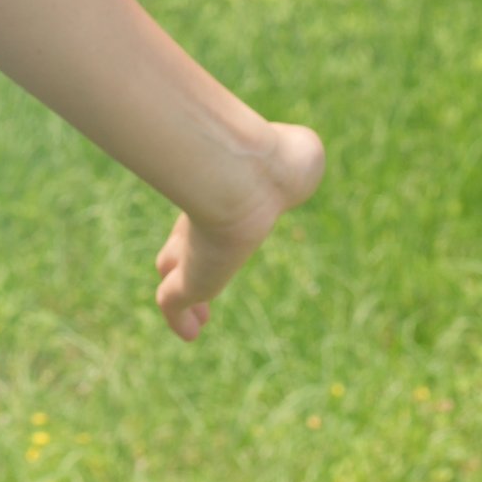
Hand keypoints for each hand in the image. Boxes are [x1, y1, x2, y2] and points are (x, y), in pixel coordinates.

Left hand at [155, 118, 324, 340]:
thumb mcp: (301, 154)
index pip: (206, 213)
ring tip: (196, 318)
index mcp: (224, 194)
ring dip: (183, 295)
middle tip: (181, 271)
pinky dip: (179, 320)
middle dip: (181, 257)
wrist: (249, 178)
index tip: (213, 241)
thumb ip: (303, 153)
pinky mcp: (189, 278)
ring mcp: (190, 249)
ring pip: (174, 271)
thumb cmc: (277, 164)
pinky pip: (172, 304)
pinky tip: (191, 332)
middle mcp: (200, 218)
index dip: (206, 226)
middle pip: (182, 241)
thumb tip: (309, 149)